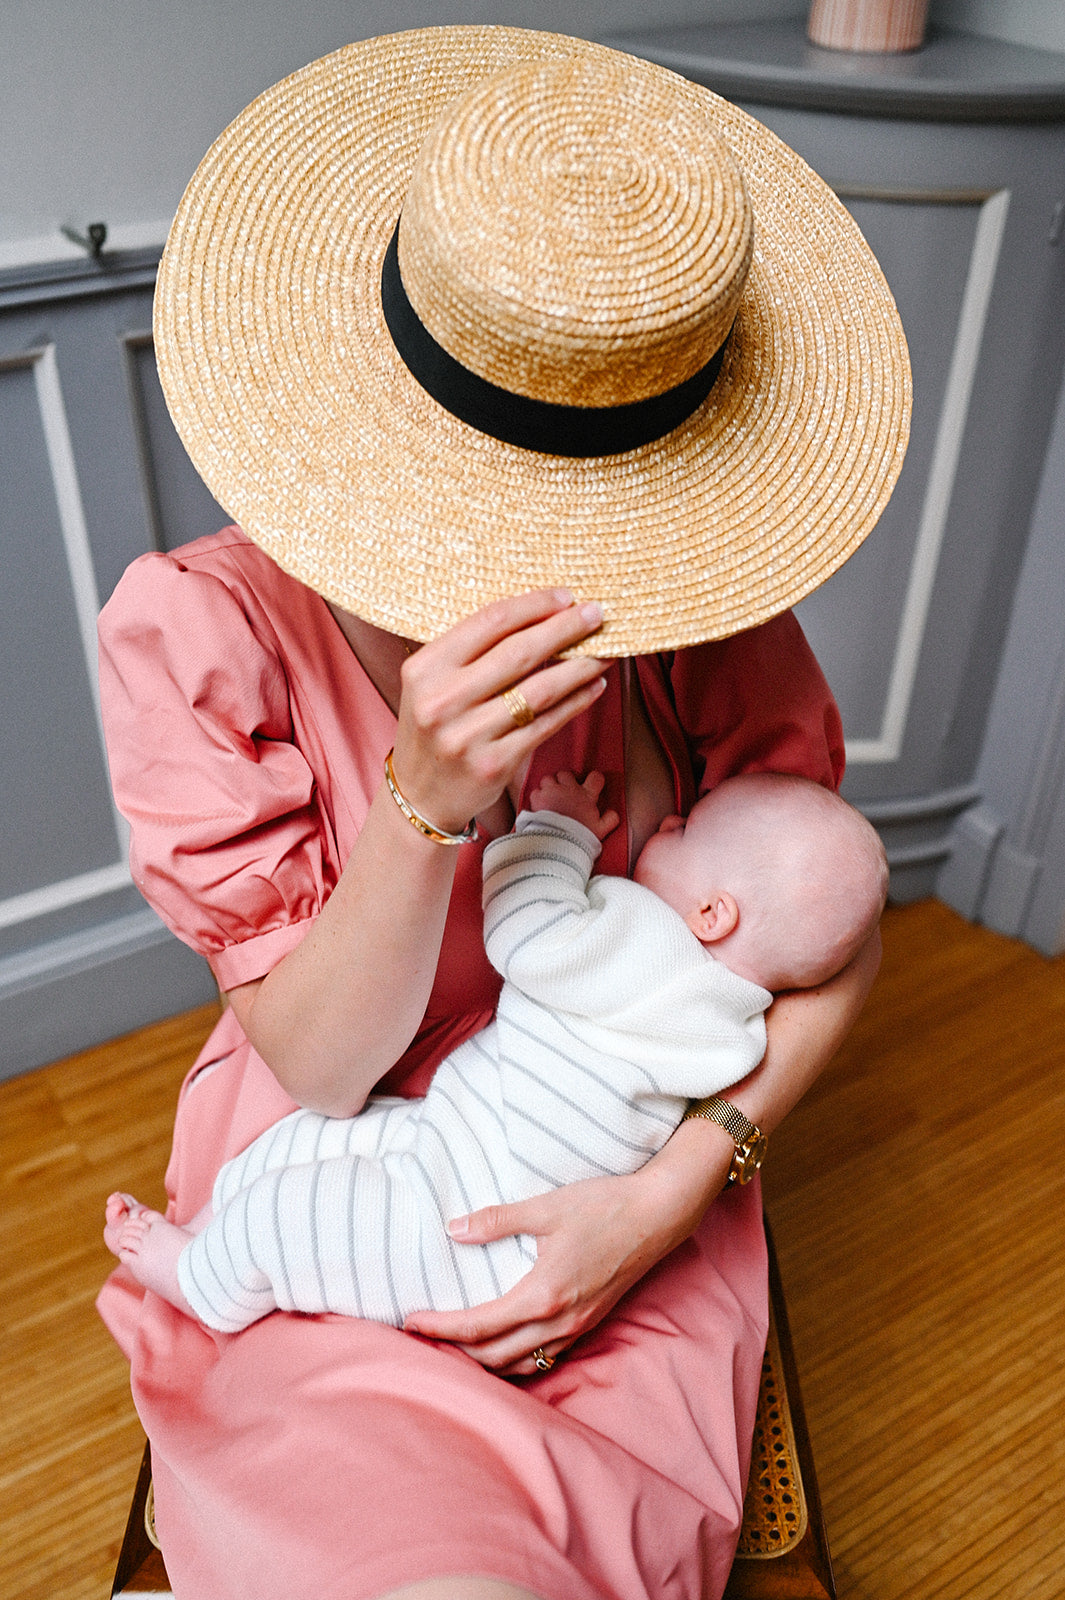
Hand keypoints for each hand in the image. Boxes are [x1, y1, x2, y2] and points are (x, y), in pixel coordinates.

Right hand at [391, 591, 609, 834]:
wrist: (418, 796)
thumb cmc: (433, 728)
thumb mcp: (432, 684)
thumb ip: (472, 653)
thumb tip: (542, 617)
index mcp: (426, 668)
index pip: (489, 622)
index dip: (533, 606)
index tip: (566, 597)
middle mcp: (442, 700)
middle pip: (519, 652)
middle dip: (565, 629)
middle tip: (597, 614)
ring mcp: (468, 735)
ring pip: (539, 691)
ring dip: (580, 667)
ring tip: (605, 652)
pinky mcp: (494, 764)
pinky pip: (546, 725)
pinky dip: (575, 703)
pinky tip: (594, 687)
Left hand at [403, 1148, 725, 1374]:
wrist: (659, 1214)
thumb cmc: (604, 1206)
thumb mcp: (546, 1207)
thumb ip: (496, 1220)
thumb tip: (453, 1230)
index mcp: (542, 1295)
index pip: (478, 1326)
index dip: (440, 1328)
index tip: (411, 1323)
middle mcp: (559, 1322)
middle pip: (493, 1357)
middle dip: (454, 1351)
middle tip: (423, 1337)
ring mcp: (577, 1327)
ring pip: (520, 1366)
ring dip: (484, 1361)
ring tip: (455, 1346)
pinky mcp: (589, 1323)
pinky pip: (544, 1359)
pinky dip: (515, 1360)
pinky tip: (502, 1345)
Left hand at [528, 769, 619, 840]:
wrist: (558, 843)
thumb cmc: (580, 836)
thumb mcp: (601, 830)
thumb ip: (610, 819)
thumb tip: (614, 813)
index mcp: (586, 796)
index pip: (596, 777)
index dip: (594, 780)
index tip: (591, 785)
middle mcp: (569, 789)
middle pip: (566, 774)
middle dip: (565, 781)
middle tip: (565, 793)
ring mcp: (552, 791)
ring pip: (549, 778)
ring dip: (549, 786)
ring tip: (550, 798)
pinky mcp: (538, 798)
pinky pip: (536, 791)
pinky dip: (537, 797)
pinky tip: (540, 806)